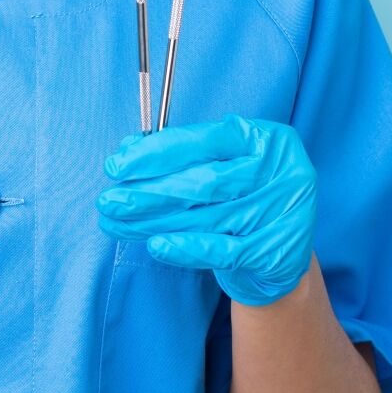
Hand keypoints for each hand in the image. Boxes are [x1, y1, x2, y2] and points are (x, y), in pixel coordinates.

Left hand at [95, 113, 316, 306]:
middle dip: (148, 192)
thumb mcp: (220, 166)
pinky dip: (186, 249)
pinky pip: (223, 251)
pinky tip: (155, 246)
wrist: (281, 254)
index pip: (204, 140)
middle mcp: (280, 172)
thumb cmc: (242, 197)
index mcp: (265, 139)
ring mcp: (282, 213)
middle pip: (204, 182)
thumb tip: (127, 149)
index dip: (156, 152)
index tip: (116, 165)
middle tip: (109, 201)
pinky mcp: (277, 251)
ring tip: (117, 223)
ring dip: (154, 222)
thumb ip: (180, 156)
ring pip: (206, 217)